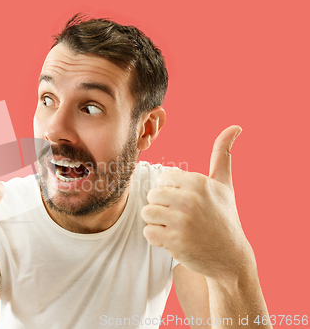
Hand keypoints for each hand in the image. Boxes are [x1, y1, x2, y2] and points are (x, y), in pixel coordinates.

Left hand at [141, 126, 254, 279]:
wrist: (230, 257)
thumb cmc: (224, 217)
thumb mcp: (225, 185)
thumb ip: (223, 154)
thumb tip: (235, 126)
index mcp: (198, 182)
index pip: (163, 180)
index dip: (171, 192)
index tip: (187, 203)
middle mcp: (189, 199)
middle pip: (152, 196)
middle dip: (163, 207)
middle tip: (182, 218)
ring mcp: (181, 221)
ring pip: (147, 213)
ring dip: (158, 223)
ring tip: (177, 228)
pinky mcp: (174, 240)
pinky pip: (148, 232)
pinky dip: (157, 238)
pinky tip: (174, 240)